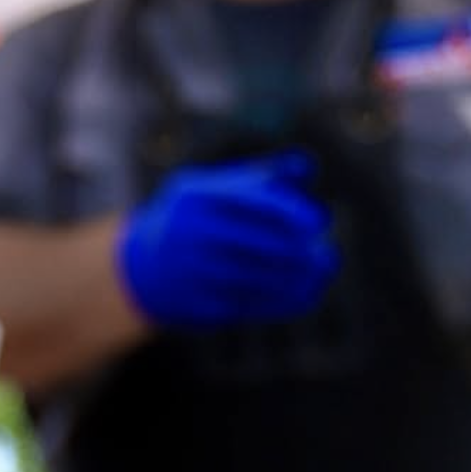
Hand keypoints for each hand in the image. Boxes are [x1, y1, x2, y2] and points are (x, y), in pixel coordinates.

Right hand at [117, 151, 340, 330]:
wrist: (143, 269)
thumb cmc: (195, 220)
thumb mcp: (217, 190)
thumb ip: (261, 179)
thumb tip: (307, 166)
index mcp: (198, 196)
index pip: (251, 202)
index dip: (289, 212)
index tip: (317, 223)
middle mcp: (191, 233)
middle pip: (257, 243)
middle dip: (298, 251)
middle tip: (326, 256)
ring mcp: (191, 272)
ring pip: (256, 278)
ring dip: (295, 279)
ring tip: (319, 274)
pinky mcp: (195, 305)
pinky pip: (247, 305)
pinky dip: (280, 302)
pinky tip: (304, 295)